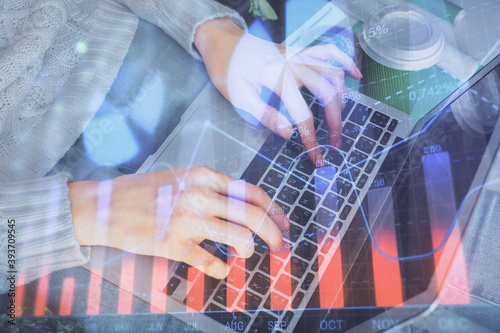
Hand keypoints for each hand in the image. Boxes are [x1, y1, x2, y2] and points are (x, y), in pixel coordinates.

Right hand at [69, 166, 288, 278]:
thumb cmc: (144, 191)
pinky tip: (221, 267)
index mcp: (203, 175)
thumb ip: (212, 188)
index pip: (251, 191)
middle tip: (278, 244)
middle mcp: (199, 195)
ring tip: (244, 253)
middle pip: (252, 214)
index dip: (273, 209)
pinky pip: (210, 262)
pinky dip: (221, 268)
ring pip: (239, 237)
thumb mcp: (182, 177)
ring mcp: (187, 220)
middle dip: (273, 233)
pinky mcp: (174, 244)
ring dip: (249, 249)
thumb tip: (245, 207)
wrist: (104, 205)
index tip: (282, 222)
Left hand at [194, 17, 361, 164]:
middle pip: (326, 93)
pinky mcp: (300, 50)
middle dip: (334, 122)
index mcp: (277, 77)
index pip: (303, 114)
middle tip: (334, 143)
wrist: (223, 42)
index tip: (317, 157)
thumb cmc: (227, 69)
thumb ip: (265, 116)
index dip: (312, 139)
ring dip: (342, 99)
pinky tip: (354, 74)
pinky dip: (346, 61)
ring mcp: (299, 54)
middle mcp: (293, 63)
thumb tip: (288, 134)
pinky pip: (329, 51)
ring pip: (333, 74)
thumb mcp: (239, 97)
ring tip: (338, 120)